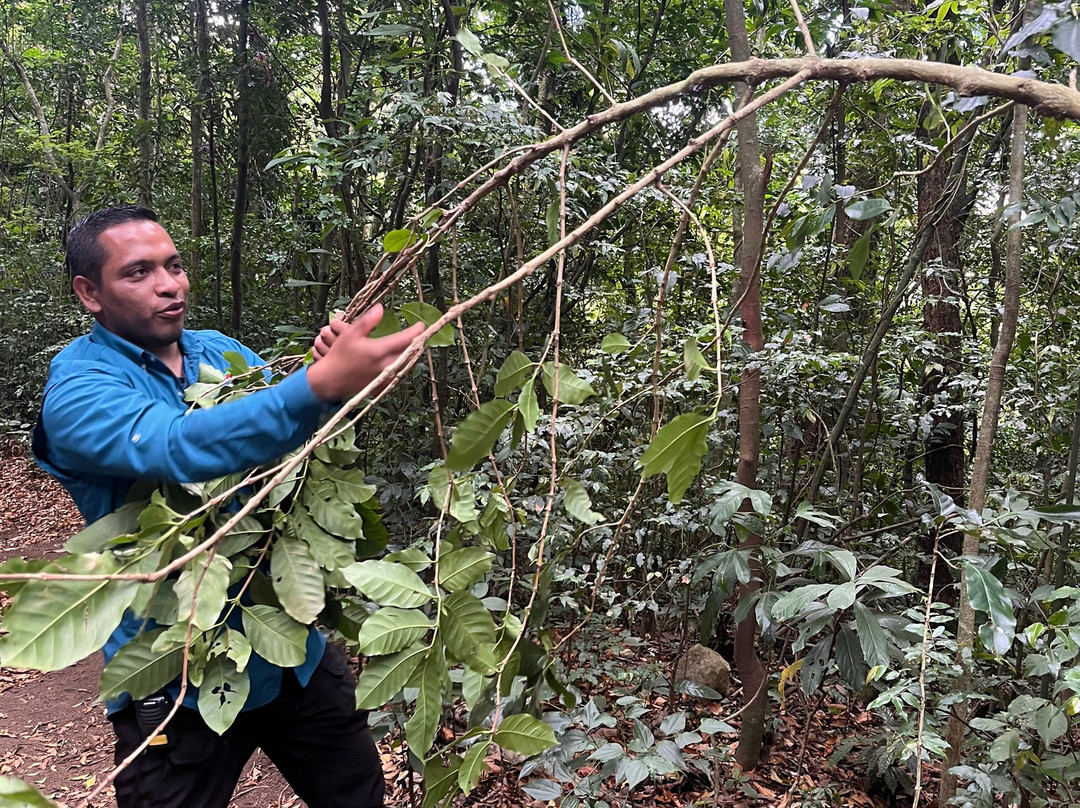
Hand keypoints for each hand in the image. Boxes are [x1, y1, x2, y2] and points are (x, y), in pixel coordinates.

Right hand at [306, 304, 424, 401]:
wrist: (330, 380)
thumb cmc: (339, 356)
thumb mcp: (350, 334)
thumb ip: (367, 321)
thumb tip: (380, 308)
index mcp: (378, 351)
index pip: (405, 340)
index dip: (416, 332)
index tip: (421, 325)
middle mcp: (385, 365)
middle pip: (409, 353)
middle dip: (416, 343)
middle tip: (418, 335)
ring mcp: (385, 376)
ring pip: (406, 364)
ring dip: (411, 354)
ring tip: (412, 345)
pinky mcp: (382, 383)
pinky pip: (398, 373)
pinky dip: (402, 365)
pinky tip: (400, 359)